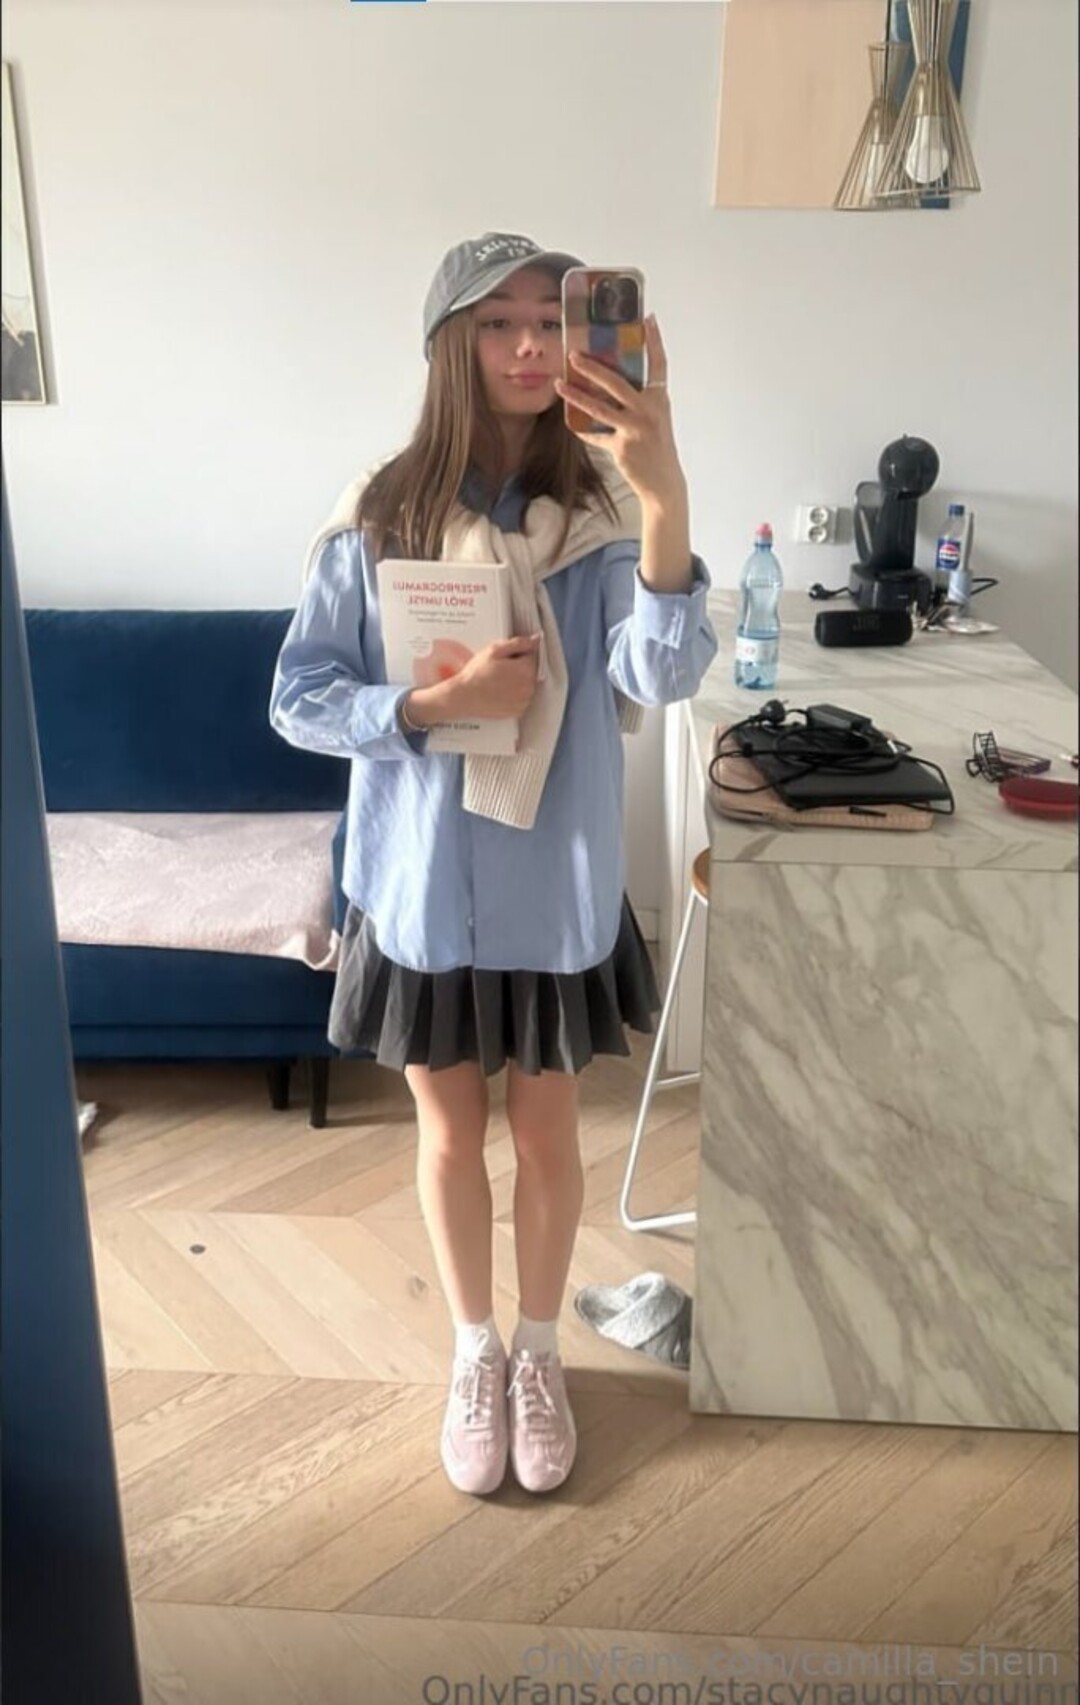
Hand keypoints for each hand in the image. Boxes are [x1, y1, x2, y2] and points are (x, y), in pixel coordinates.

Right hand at [415, 634, 541, 723]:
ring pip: (526, 685)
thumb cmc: (477, 674)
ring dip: (517, 681)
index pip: (530, 655)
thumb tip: (535, 639)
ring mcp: (524, 700)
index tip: (504, 659)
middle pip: (530, 671)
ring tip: (497, 682)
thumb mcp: (495, 650)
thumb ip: (518, 643)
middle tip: (498, 670)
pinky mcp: (518, 710)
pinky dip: (513, 695)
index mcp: (526, 669)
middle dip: (517, 668)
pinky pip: (521, 698)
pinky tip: (499, 692)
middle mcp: (529, 686)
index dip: (516, 654)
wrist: (465, 697)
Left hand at [554, 315, 686, 510]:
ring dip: (575, 395)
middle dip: (593, 367)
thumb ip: (639, 399)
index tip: (648, 319)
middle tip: (573, 355)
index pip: (659, 364)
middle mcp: (648, 411)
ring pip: (598, 408)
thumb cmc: (657, 447)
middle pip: (617, 382)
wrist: (663, 483)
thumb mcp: (655, 418)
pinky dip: (581, 429)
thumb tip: (610, 381)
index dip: (654, 341)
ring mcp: (634, 430)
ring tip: (558, 384)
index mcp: (659, 399)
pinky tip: (569, 421)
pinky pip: (595, 435)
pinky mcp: (621, 448)